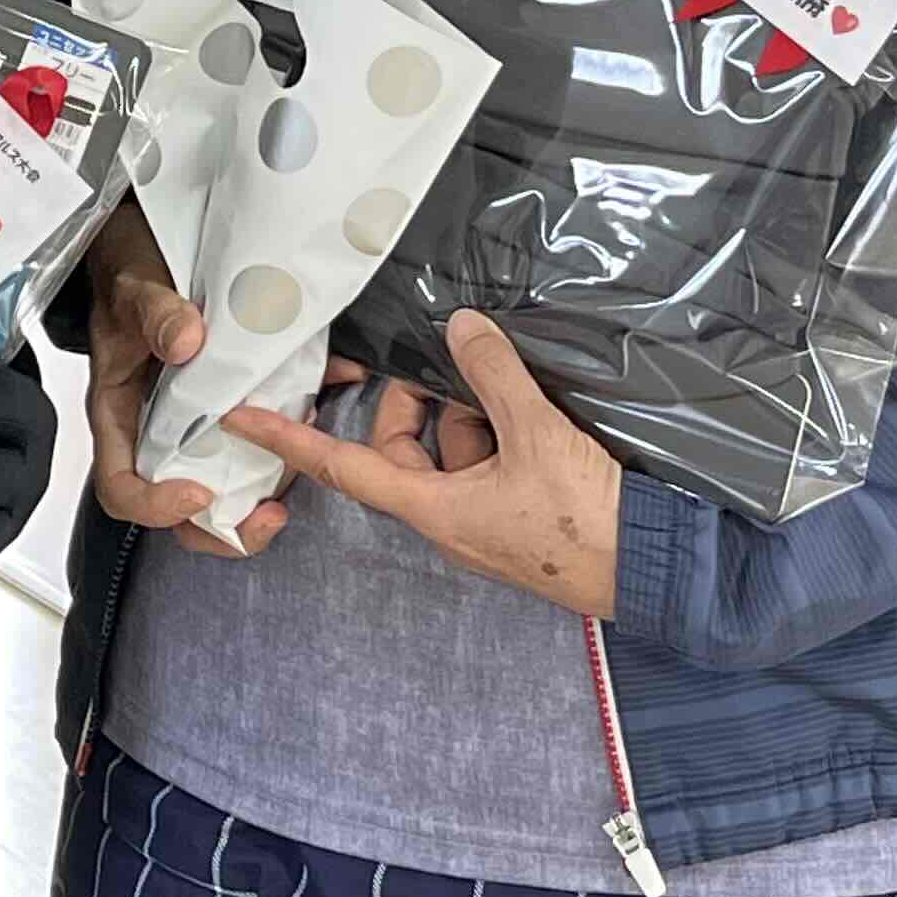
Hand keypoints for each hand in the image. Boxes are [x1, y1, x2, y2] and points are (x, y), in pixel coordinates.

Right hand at [78, 204, 296, 559]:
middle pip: (178, 508)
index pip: (122, 486)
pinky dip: (292, 436)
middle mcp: (157, 429)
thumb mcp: (136, 288)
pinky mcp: (232, 402)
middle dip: (223, 528)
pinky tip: (320, 410)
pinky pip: (261, 436)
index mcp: (121, 414)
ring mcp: (196, 422)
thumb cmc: (132, 274)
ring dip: (262, 491)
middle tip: (267, 517)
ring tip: (297, 483)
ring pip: (225, 481)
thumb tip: (187, 342)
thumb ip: (156, 313)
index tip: (197, 493)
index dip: (155, 505)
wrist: (153, 245)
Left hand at [223, 310, 620, 616]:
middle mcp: (448, 516)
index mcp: (434, 508)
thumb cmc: (587, 522)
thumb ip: (494, 377)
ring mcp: (484, 516)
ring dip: (476, 412)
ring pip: (453, 448)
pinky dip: (503, 428)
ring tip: (515, 389)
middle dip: (425, 403)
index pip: (344, 466)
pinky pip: (490, 459)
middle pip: (405, 447)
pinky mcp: (519, 511)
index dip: (291, 438)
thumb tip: (460, 327)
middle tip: (459, 367)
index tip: (239, 416)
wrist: (657, 569)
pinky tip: (539, 408)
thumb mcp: (537, 437)